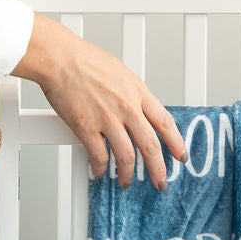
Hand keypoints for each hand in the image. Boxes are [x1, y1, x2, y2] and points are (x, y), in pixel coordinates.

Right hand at [13, 14, 188, 189]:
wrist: (61, 58)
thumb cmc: (85, 60)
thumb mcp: (121, 73)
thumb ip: (132, 94)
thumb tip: (138, 111)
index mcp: (138, 92)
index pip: (165, 122)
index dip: (176, 142)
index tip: (180, 155)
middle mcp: (127, 107)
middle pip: (151, 146)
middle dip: (158, 169)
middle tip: (160, 180)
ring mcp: (107, 119)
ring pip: (126, 156)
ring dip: (127, 174)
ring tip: (125, 181)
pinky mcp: (86, 127)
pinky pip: (98, 156)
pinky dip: (100, 168)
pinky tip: (99, 171)